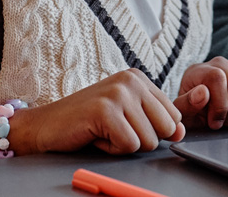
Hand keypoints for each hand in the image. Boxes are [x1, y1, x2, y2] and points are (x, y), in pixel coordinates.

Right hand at [19, 68, 184, 154]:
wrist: (45, 125)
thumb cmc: (87, 122)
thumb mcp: (127, 115)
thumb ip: (156, 119)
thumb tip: (182, 131)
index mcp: (139, 78)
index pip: (173, 115)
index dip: (153, 130)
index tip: (126, 125)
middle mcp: (132, 80)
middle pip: (165, 128)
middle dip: (141, 139)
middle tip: (114, 129)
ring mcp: (119, 93)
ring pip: (148, 140)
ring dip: (123, 145)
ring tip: (103, 131)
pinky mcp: (106, 111)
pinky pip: (128, 146)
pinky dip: (111, 149)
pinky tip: (95, 136)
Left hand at [173, 56, 227, 128]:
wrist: (202, 106)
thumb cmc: (192, 110)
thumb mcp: (181, 112)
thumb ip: (186, 104)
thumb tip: (203, 93)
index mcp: (202, 69)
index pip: (217, 78)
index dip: (219, 106)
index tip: (214, 123)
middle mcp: (224, 64)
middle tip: (224, 124)